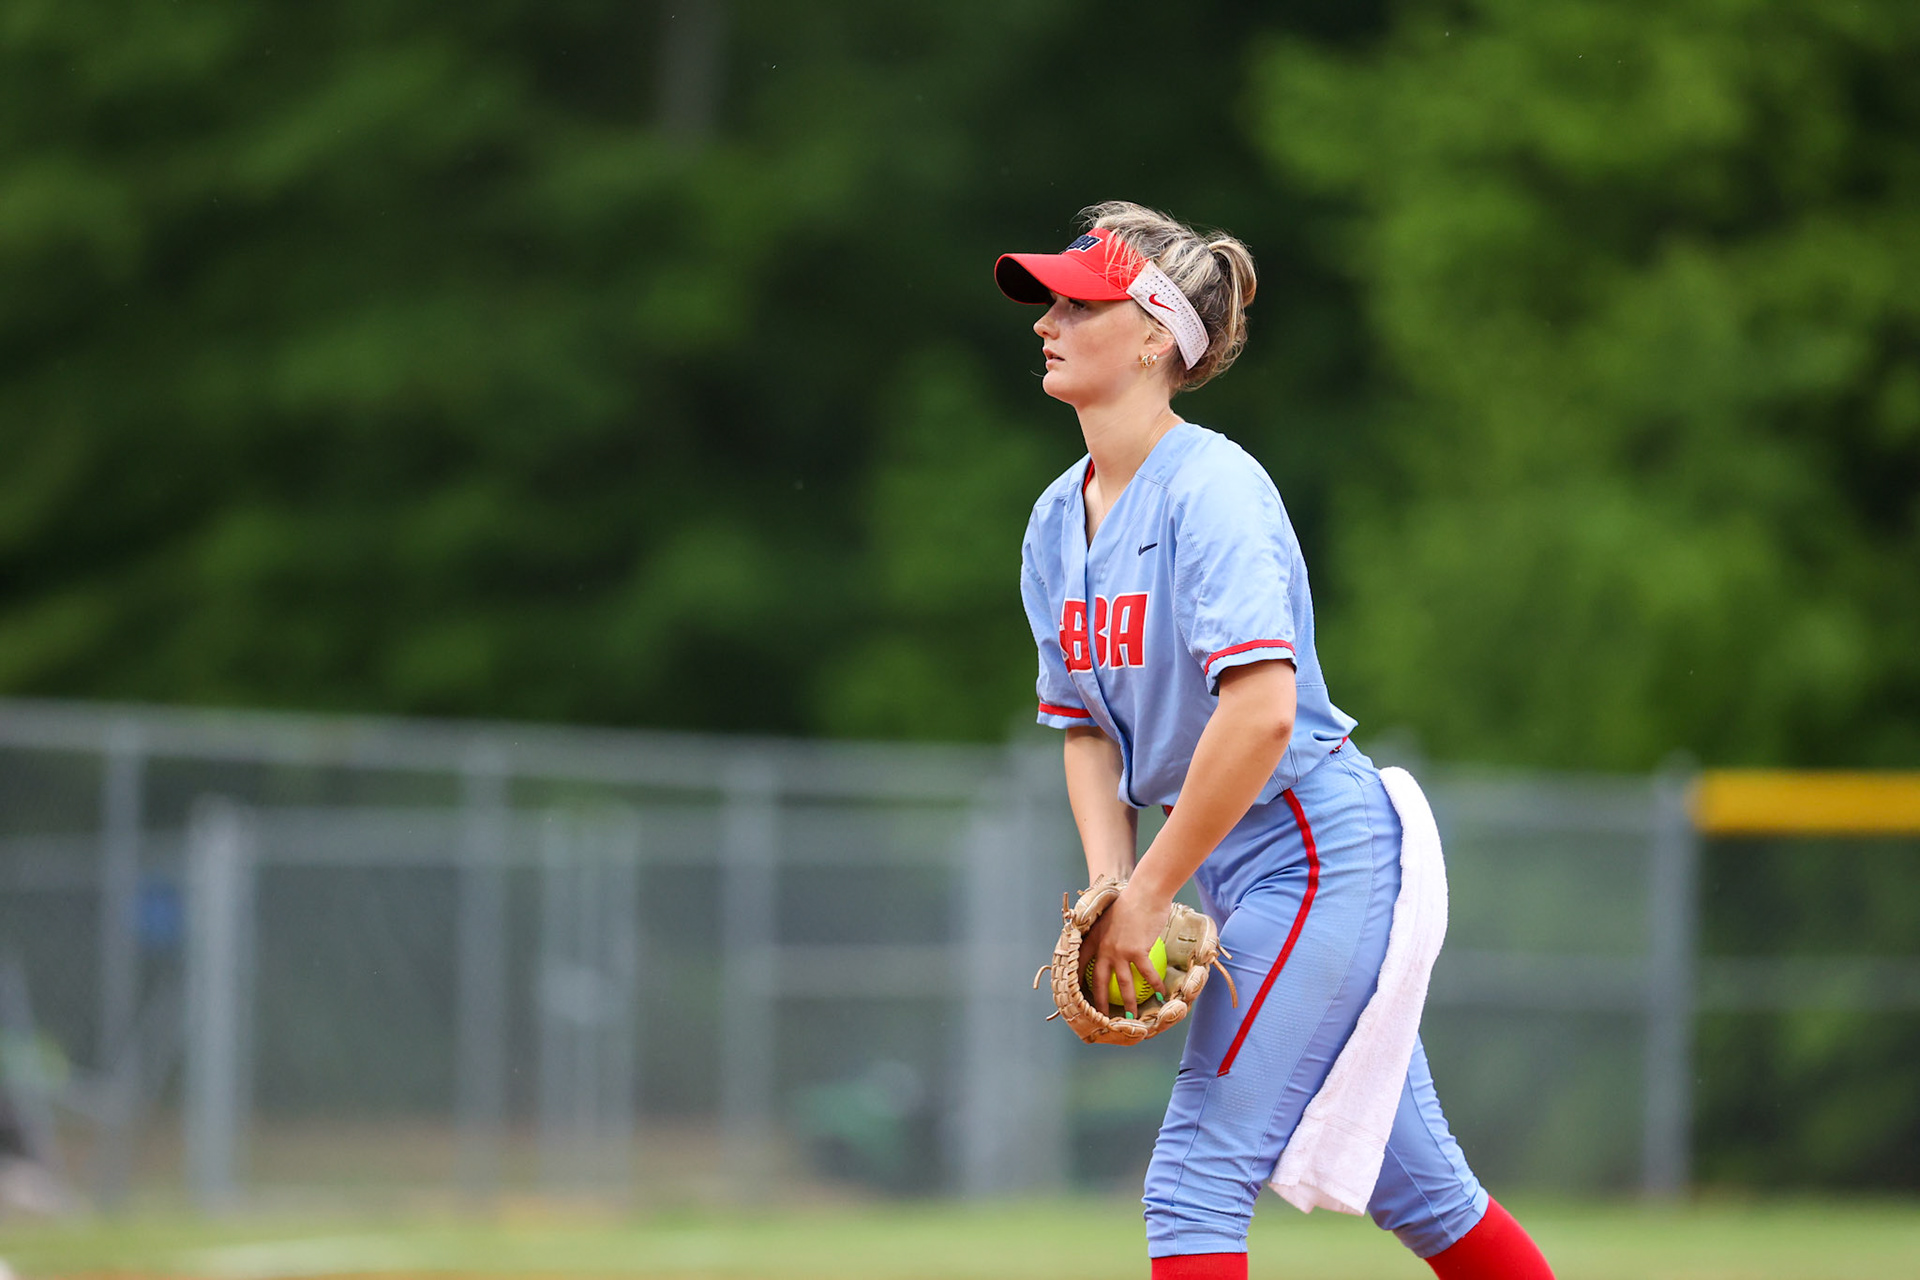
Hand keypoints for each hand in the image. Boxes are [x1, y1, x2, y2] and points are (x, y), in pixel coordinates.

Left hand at [1087, 880, 1172, 1019]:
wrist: (1145, 892)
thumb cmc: (1131, 900)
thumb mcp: (1110, 914)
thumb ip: (1108, 930)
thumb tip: (1111, 939)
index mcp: (1094, 938)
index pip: (1080, 962)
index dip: (1077, 978)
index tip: (1076, 992)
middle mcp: (1103, 948)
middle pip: (1099, 981)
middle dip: (1099, 1002)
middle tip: (1102, 1016)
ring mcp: (1119, 951)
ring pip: (1123, 984)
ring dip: (1128, 1003)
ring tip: (1132, 1017)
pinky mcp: (1137, 951)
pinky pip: (1146, 974)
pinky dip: (1155, 984)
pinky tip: (1161, 994)